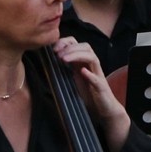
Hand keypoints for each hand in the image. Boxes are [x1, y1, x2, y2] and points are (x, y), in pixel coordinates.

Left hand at [52, 37, 130, 151]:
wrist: (103, 108)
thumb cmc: (88, 93)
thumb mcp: (72, 78)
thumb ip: (64, 69)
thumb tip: (46, 62)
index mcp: (83, 63)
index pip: (77, 44)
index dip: (65, 43)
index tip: (53, 49)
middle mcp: (91, 66)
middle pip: (86, 47)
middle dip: (70, 47)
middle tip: (57, 54)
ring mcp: (97, 75)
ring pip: (92, 58)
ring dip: (77, 55)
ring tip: (64, 59)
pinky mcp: (101, 88)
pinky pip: (97, 79)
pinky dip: (90, 74)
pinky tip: (82, 72)